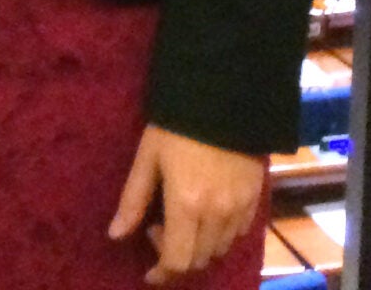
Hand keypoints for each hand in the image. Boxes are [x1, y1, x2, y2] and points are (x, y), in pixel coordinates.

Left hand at [107, 123, 262, 284]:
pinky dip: (220, 235)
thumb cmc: (176, 125)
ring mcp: (239, 209)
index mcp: (186, 206)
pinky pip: (237, 233)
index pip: (177, 261)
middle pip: (199, 260)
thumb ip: (133, 200)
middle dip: (176, 258)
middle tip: (158, 230)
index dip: (161, 273)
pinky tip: (206, 213)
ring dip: (198, 247)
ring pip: (220, 250)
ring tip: (181, 220)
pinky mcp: (255, 199)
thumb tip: (115, 235)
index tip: (148, 271)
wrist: (224, 98)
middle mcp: (216, 215)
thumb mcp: (147, 158)